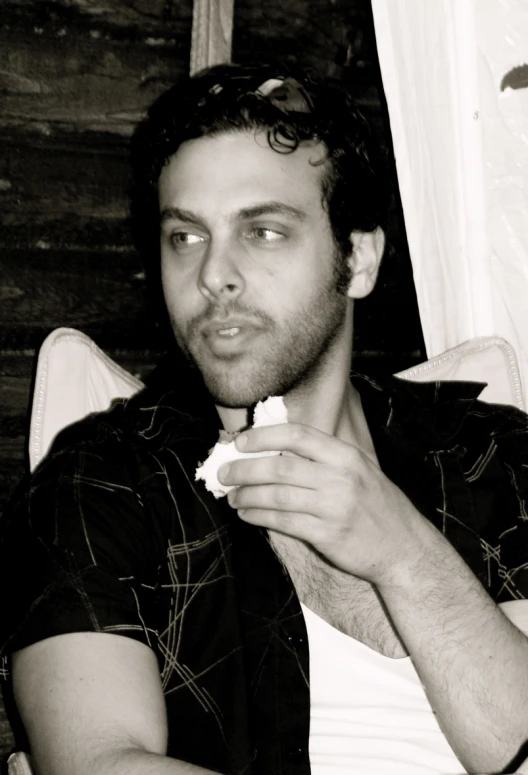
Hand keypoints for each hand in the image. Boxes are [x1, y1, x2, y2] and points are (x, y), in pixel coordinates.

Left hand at [218, 422, 433, 587]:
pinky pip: (284, 522)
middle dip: (245, 468)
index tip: (240, 442)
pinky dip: (259, 517)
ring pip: (277, 495)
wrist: (404, 548)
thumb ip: (324, 459)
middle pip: (281, 466)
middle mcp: (340, 477)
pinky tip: (247, 515)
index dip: (264, 436)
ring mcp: (334, 507)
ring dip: (248, 495)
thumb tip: (274, 451)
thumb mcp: (359, 470)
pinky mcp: (328, 535)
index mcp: (345, 455)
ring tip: (232, 496)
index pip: (298, 435)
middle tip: (224, 472)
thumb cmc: (377, 506)